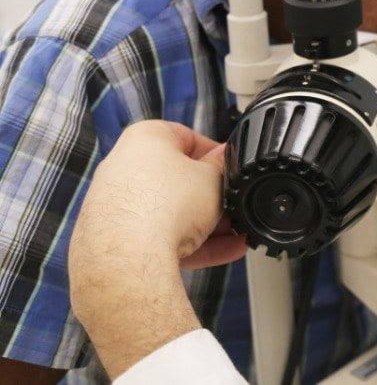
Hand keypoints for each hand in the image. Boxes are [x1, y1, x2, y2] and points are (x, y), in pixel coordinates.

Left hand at [69, 121, 245, 377]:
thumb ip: (228, 166)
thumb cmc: (163, 215)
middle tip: (239, 210)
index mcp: (143, 139)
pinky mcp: (107, 246)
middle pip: (178, 179)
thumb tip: (234, 160)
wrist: (124, 268)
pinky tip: (220, 257)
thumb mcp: (216, 179)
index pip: (189, 137)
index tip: (236, 173)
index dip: (219, 157)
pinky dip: (186, 246)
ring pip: (169, 213)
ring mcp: (110, 209)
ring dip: (205, 225)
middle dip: (212, 197)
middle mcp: (120, 170)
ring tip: (238, 239)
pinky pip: (156, 240)